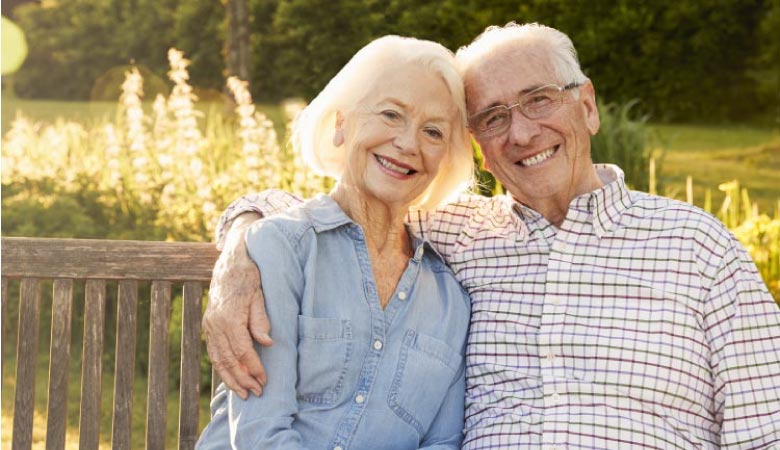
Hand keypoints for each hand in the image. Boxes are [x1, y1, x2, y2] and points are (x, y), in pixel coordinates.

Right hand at [203, 213, 270, 398]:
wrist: (231, 259)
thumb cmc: (249, 275)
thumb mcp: (259, 294)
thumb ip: (260, 319)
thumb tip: (266, 343)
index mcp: (229, 316)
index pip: (242, 350)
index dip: (253, 368)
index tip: (264, 380)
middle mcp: (215, 323)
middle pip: (227, 359)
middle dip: (242, 379)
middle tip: (255, 394)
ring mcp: (209, 324)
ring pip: (217, 358)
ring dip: (230, 378)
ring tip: (242, 393)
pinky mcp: (208, 324)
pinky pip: (213, 351)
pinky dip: (221, 367)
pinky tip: (230, 378)